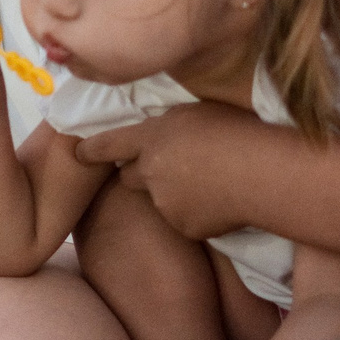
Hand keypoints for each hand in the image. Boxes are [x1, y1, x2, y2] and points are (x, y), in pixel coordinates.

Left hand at [71, 103, 269, 239]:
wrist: (260, 173)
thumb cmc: (236, 130)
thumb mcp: (195, 113)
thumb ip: (169, 126)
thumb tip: (162, 135)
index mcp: (151, 138)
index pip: (109, 143)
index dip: (92, 149)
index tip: (79, 153)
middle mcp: (149, 172)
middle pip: (129, 177)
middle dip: (140, 173)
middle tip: (170, 167)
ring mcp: (164, 203)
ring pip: (160, 200)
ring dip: (175, 194)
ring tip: (212, 184)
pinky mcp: (183, 227)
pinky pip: (185, 220)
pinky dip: (198, 214)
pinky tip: (221, 203)